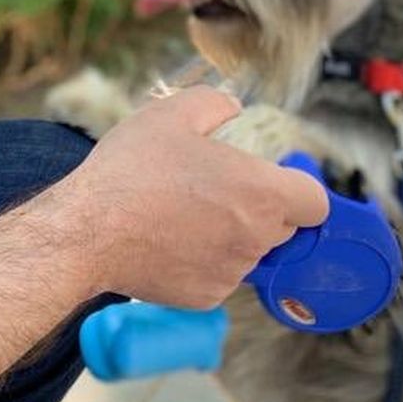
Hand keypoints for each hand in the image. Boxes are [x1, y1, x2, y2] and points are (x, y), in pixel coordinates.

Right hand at [60, 87, 329, 308]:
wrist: (86, 231)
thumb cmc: (131, 170)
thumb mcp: (171, 114)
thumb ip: (215, 104)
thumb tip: (233, 108)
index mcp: (261, 192)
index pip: (316, 202)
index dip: (298, 189)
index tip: (273, 182)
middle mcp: (256, 238)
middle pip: (282, 227)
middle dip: (258, 210)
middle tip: (213, 191)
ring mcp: (232, 273)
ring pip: (247, 252)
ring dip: (228, 236)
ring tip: (179, 214)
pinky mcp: (206, 297)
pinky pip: (218, 276)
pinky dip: (201, 262)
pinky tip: (166, 241)